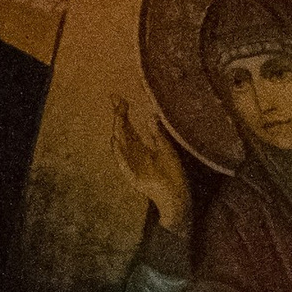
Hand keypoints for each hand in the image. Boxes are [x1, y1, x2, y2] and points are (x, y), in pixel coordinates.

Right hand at [112, 97, 189, 232]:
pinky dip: (119, 153)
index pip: (126, 125)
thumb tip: (151, 115)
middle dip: (118, 116)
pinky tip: (116, 141)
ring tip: (118, 116)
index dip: (121, 112)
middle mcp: (132, 154)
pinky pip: (123, 163)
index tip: (119, 98)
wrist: (176, 194)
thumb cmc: (171, 173)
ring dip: (118, 130)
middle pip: (121, 132)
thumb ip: (156, 133)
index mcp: (138, 147)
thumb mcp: (165, 149)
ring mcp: (130, 165)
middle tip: (118, 101)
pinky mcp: (133, 177)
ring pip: (120, 145)